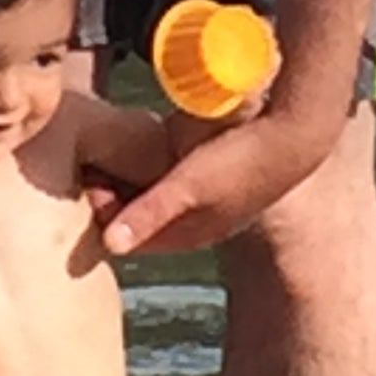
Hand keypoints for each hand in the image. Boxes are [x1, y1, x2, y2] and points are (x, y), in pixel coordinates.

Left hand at [100, 107, 339, 258]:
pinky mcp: (197, 157)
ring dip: (122, 170)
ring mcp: (192, 185)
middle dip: (109, 189)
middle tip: (84, 160)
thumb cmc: (242, 163)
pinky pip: (157, 160)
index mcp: (187, 233)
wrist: (292, 130)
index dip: (103, 212)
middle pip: (133, 209)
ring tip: (95, 144)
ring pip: (143, 183)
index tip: (86, 180)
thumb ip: (149, 213)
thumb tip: (108, 246)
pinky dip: (138, 152)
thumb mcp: (189, 187)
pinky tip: (123, 130)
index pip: (128, 234)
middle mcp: (187, 214)